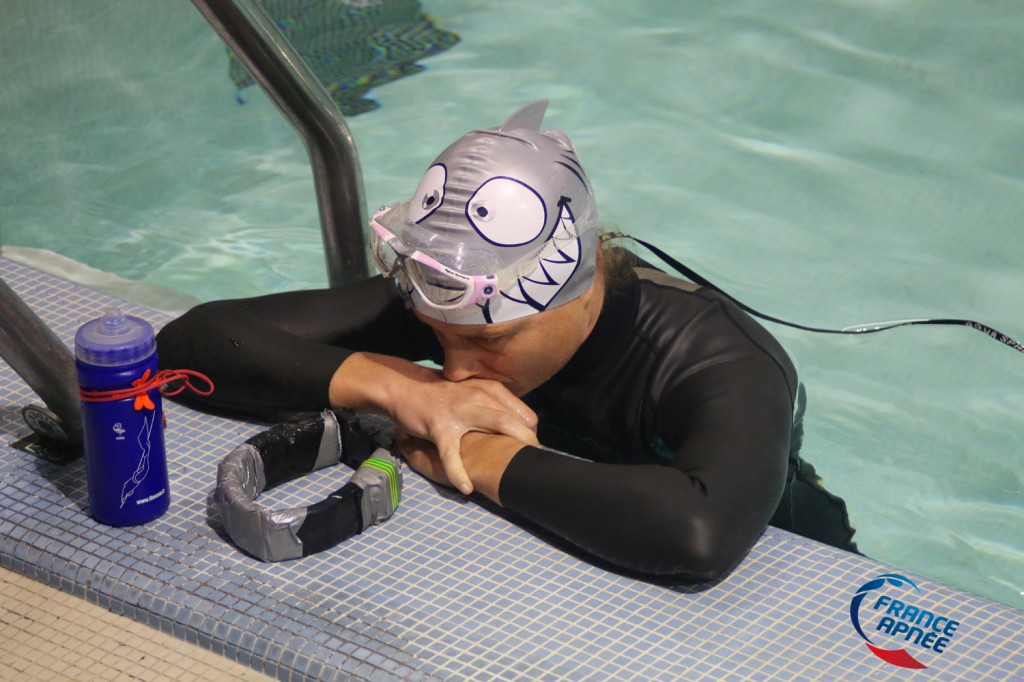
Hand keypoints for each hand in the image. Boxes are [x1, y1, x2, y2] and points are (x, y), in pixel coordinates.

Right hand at [330, 352, 537, 494]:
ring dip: (509, 449)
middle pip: (514, 419)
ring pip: (495, 425)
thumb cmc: (443, 395)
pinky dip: (459, 472)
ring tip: (515, 474)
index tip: (532, 452)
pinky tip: (466, 488)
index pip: (524, 414)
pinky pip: (451, 453)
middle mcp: (480, 396)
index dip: (531, 435)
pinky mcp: (439, 425)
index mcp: (490, 390)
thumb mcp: (474, 392)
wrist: (405, 386)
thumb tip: (521, 427)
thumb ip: (495, 406)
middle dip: (529, 442)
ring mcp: (461, 410)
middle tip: (533, 465)